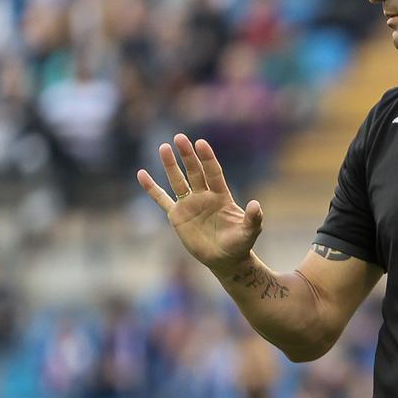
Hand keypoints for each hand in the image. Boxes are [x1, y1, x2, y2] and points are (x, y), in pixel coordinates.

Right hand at [137, 134, 263, 272]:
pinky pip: (162, 199)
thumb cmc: (239, 244)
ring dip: (170, 165)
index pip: (213, 173)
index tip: (201, 143)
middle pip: (194, 171)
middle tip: (179, 137)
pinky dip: (151, 188)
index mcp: (221, 196)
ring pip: (178, 181)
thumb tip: (255, 205)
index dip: (207, 159)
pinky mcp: (177, 215)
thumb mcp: (249, 232)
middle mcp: (204, 196)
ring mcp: (189, 204)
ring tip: (163, 148)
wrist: (224, 259)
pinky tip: (141, 174)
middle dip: (187, 155)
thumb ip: (253, 218)